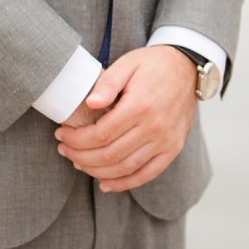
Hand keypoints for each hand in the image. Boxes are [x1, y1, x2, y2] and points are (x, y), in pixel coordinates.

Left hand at [53, 45, 196, 192]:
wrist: (187, 69)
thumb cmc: (152, 65)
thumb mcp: (127, 64)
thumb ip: (107, 83)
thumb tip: (90, 103)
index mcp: (140, 106)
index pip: (102, 134)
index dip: (77, 139)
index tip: (61, 134)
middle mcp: (155, 128)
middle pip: (111, 154)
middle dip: (81, 155)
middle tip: (63, 149)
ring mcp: (166, 142)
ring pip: (126, 168)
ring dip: (98, 171)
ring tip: (77, 163)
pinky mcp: (172, 149)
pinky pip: (148, 173)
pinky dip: (126, 183)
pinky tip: (106, 184)